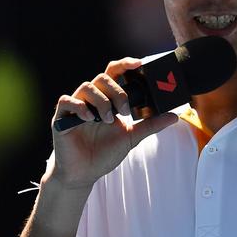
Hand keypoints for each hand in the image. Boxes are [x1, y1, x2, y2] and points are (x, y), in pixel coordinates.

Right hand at [47, 57, 177, 188]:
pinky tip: (89, 118)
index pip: (114, 73)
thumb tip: (174, 116)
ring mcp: (76, 107)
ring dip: (101, 101)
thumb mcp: (132, 137)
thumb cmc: (105, 153)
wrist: (85, 173)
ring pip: (86, 87)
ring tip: (108, 120)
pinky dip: (79, 107)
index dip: (124, 64)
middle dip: (117, 92)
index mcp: (107, 99)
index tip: (139, 63)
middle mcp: (91, 99)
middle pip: (102, 78)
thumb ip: (151, 124)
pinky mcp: (61, 118)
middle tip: (125, 111)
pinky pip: (66, 101)